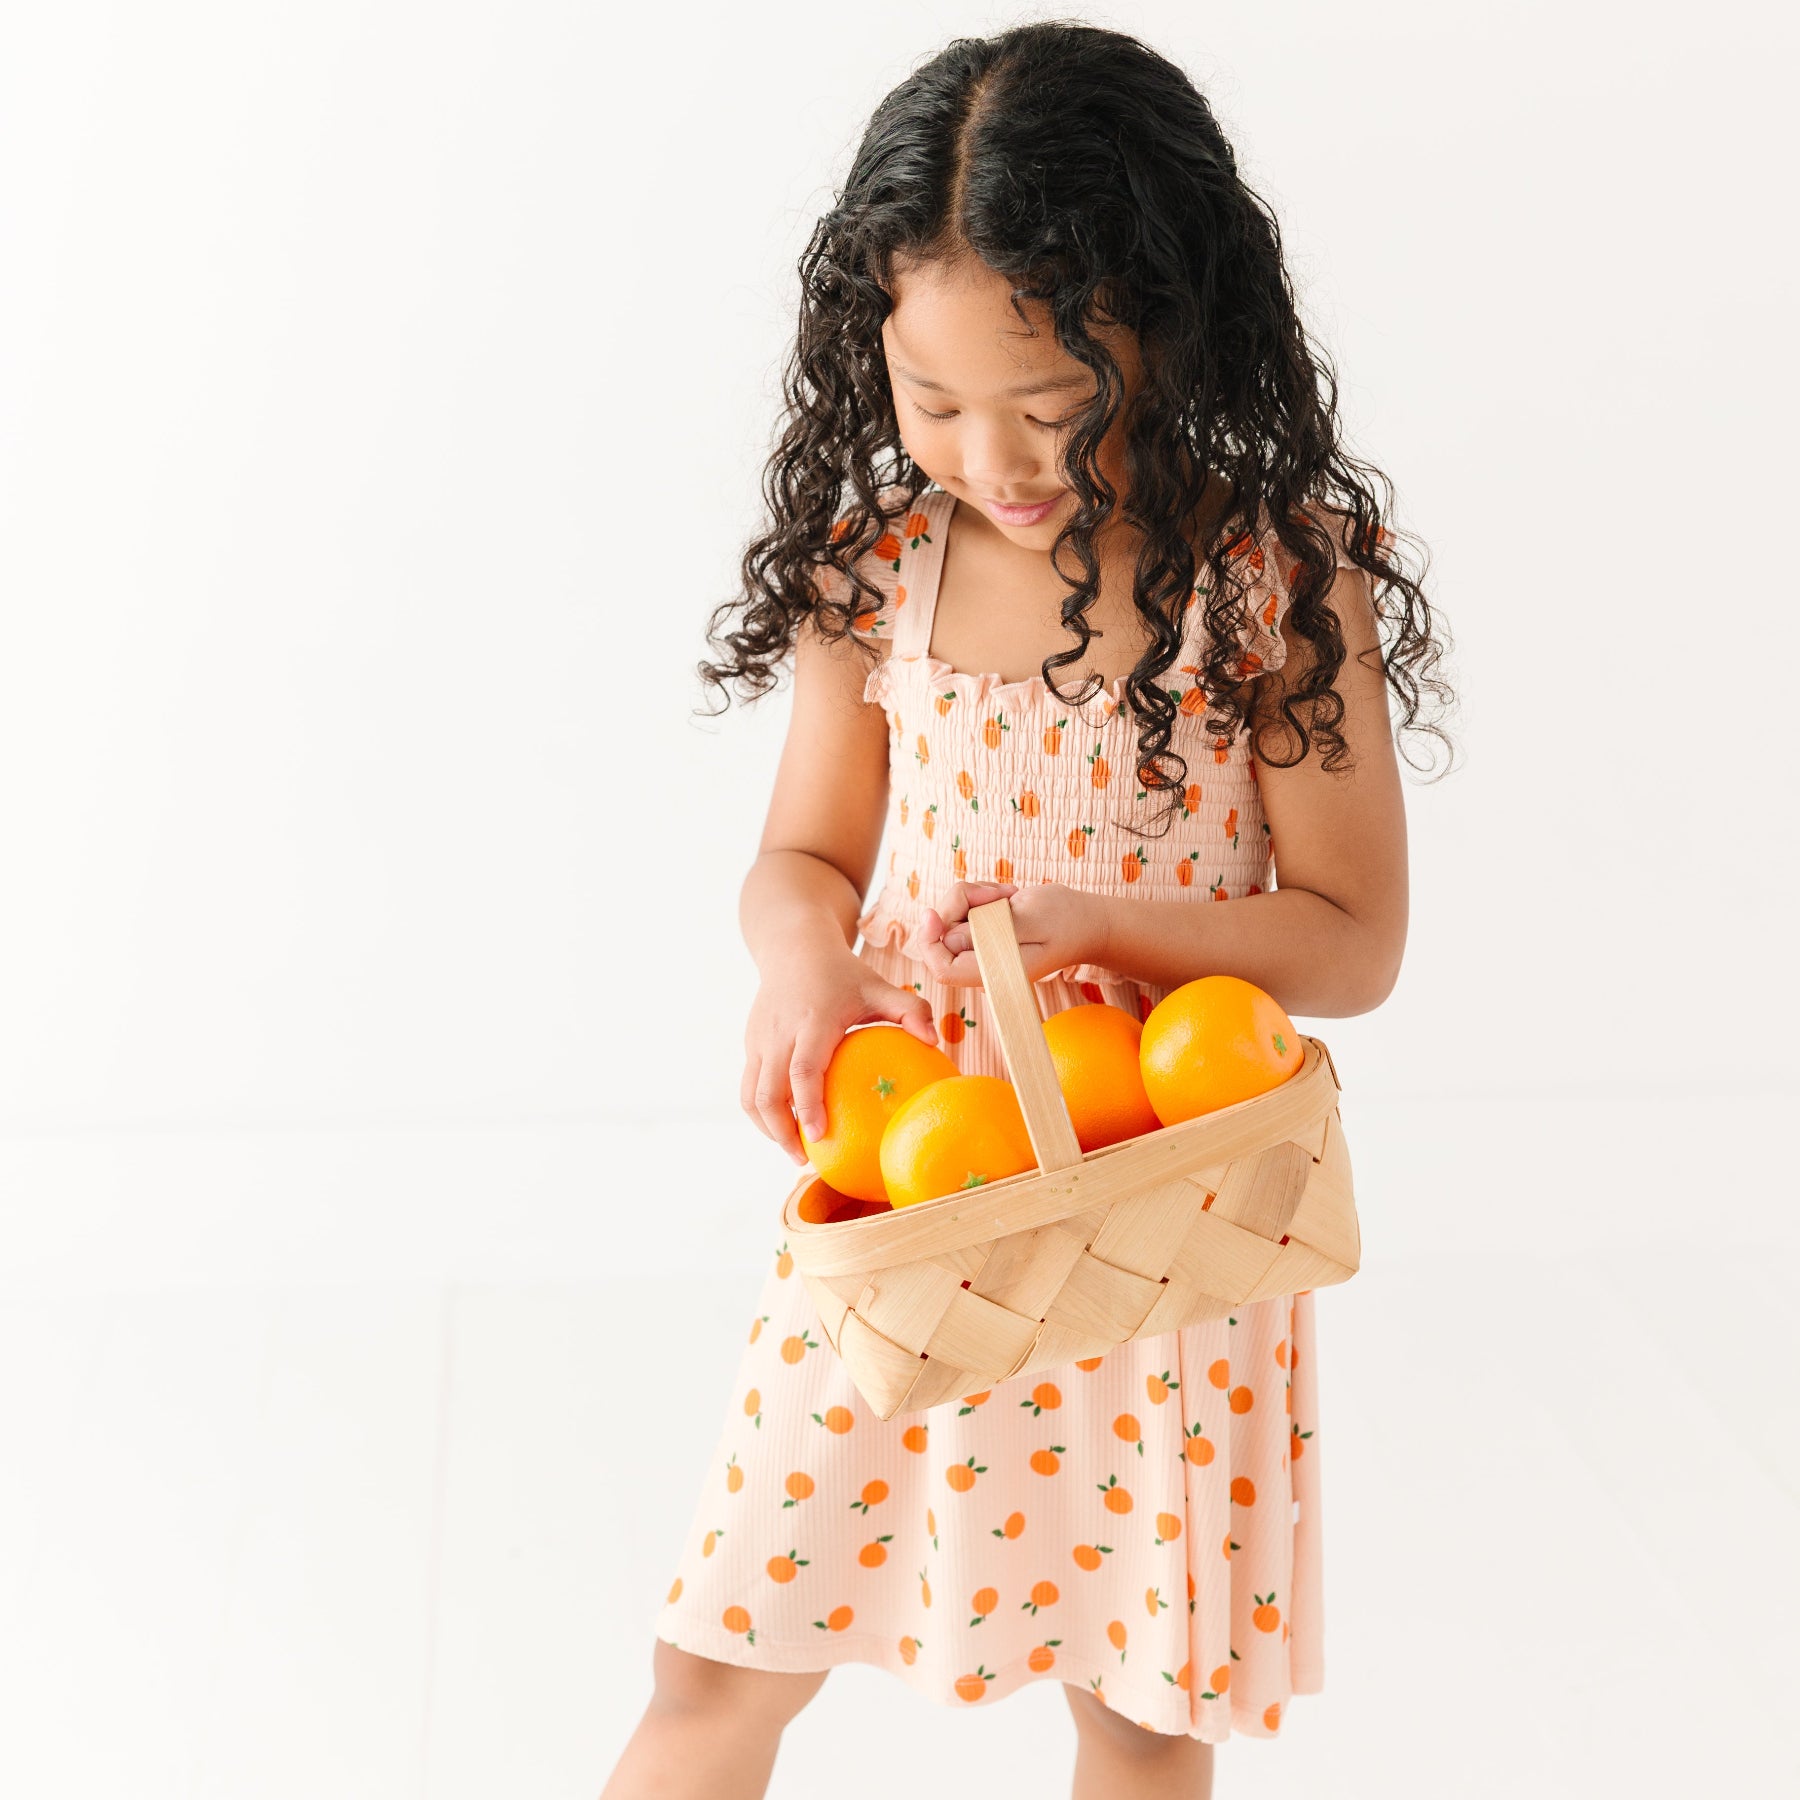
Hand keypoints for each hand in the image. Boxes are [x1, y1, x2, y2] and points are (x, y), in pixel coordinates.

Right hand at [741, 941, 938, 1166]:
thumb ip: (910, 1010)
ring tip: (794, 1150)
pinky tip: (785, 1128)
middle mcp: (778, 1034)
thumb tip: (935, 1041)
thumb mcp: (878, 986)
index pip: (803, 1070)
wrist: (792, 948)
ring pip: (751, 1096)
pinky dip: (762, 1114)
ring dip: (768, 1129)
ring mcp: (758, 1041)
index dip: (808, 1106)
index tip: (818, 1136)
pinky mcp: (750, 1046)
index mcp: (811, 1021)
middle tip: (806, 1160)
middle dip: (782, 1133)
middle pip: (767, 1093)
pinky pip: (748, 1088)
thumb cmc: (843, 974)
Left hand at [909, 880, 1106, 986]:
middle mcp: (983, 966)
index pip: (943, 969)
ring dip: (974, 896)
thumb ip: (989, 932)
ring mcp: (982, 950)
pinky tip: (1007, 896)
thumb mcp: (1030, 919)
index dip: (930, 942)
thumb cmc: (1065, 920)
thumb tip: (948, 938)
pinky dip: (980, 895)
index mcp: (995, 973)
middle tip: (997, 893)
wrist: (1086, 922)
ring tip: (1009, 894)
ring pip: (952, 917)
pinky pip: (965, 909)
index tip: (932, 913)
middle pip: (943, 935)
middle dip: (960, 903)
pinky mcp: (983, 934)